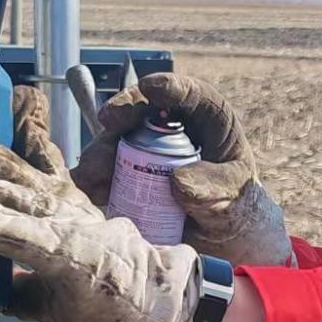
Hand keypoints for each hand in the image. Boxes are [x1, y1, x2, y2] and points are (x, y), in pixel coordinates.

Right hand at [73, 71, 293, 266]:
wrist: (217, 233)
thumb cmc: (234, 203)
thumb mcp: (232, 193)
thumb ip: (212, 187)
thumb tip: (177, 181)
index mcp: (208, 118)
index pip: (190, 94)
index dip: (170, 87)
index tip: (151, 88)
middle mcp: (170, 125)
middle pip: (142, 108)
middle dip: (122, 111)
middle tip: (108, 120)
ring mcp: (143, 146)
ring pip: (116, 139)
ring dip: (100, 151)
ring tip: (93, 170)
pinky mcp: (124, 171)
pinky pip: (104, 170)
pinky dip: (92, 179)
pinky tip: (87, 189)